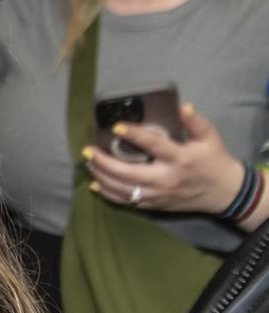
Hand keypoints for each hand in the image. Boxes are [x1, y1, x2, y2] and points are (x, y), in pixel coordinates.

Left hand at [84, 104, 245, 215]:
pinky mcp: (154, 205)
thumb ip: (195, 122)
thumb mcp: (210, 138)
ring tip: (88, 163)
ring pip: (122, 189)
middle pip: (127, 173)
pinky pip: (126, 202)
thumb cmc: (214, 161)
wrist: (223, 192)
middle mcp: (166, 178)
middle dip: (103, 162)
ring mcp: (158, 194)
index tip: (116, 127)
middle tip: (88, 150)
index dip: (134, 135)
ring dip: (101, 177)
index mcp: (180, 159)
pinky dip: (108, 194)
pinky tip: (95, 184)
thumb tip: (182, 107)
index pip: (153, 145)